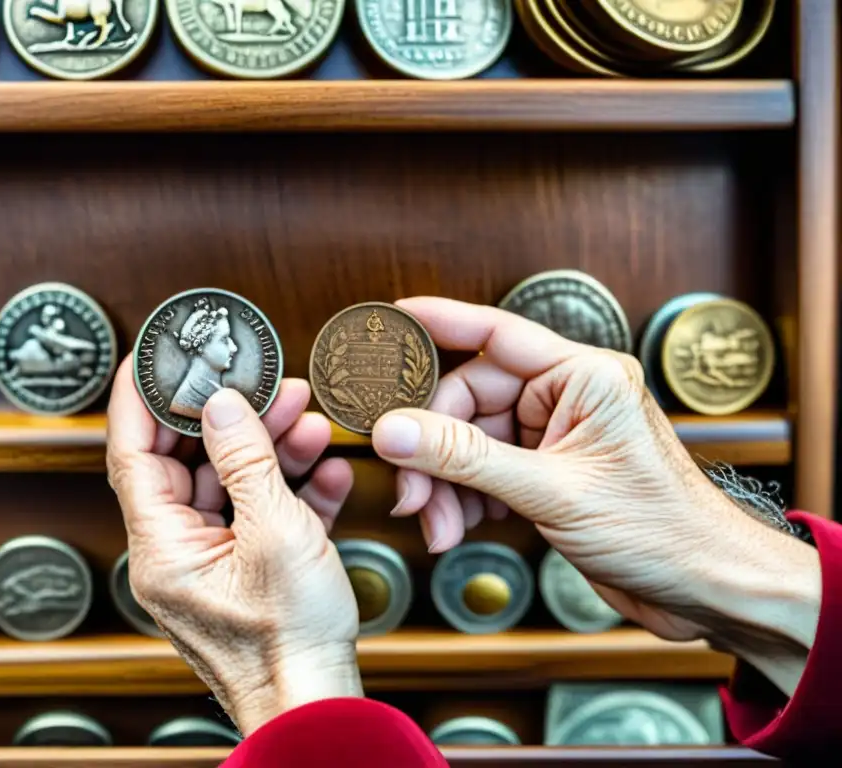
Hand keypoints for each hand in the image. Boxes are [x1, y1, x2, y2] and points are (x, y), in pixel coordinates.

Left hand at [106, 356, 361, 734]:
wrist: (318, 706)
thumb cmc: (288, 645)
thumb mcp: (274, 533)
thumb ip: (245, 462)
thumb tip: (220, 406)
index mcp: (162, 549)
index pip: (132, 456)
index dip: (137, 400)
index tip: (148, 358)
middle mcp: (180, 554)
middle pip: (192, 466)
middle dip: (233, 420)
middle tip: (263, 385)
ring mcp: (217, 563)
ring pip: (235, 486)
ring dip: (273, 451)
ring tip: (308, 421)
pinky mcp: (252, 573)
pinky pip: (264, 517)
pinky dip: (295, 491)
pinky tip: (327, 473)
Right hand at [371, 298, 819, 693]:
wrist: (704, 590)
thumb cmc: (663, 531)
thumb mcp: (552, 492)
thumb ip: (466, 459)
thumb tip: (396, 431)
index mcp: (584, 377)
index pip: (496, 334)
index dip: (439, 323)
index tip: (392, 320)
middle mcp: (567, 398)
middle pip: (468, 400)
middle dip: (433, 449)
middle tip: (410, 488)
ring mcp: (554, 436)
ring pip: (469, 442)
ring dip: (443, 484)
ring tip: (437, 523)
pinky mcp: (546, 474)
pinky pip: (483, 472)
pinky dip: (463, 499)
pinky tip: (459, 526)